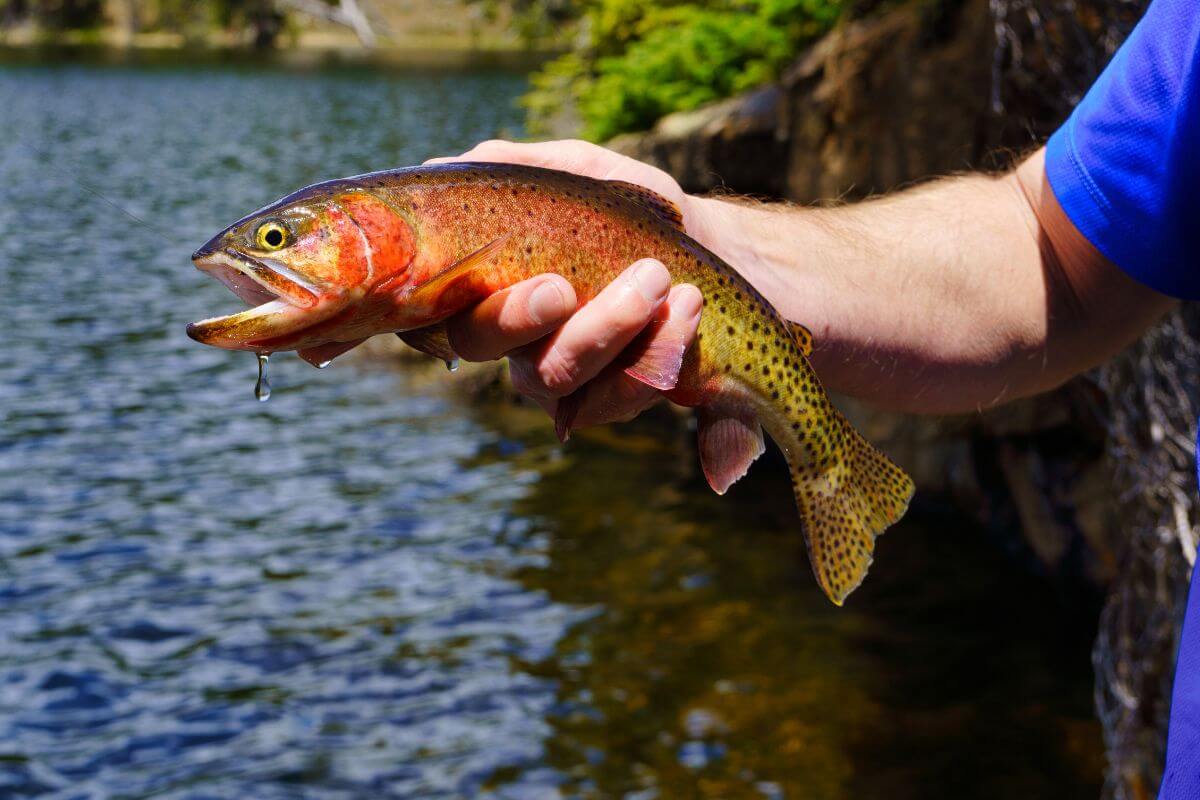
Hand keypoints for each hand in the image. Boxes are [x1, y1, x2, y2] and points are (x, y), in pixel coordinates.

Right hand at [427, 140, 703, 432]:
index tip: (555, 287)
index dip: (495, 314)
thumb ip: (520, 168)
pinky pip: (623, 395)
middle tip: (613, 286)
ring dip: (618, 329)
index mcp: (494, 294)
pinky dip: (661, 349)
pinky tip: (687, 306)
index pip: (464, 320)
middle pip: (514, 361)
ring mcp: (565, 379)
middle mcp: (519, 346)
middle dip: (559, 327)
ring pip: (566, 378)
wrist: (704, 243)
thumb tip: (444, 166)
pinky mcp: (611, 401)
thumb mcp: (583, 173)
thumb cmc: (630, 208)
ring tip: (662, 278)